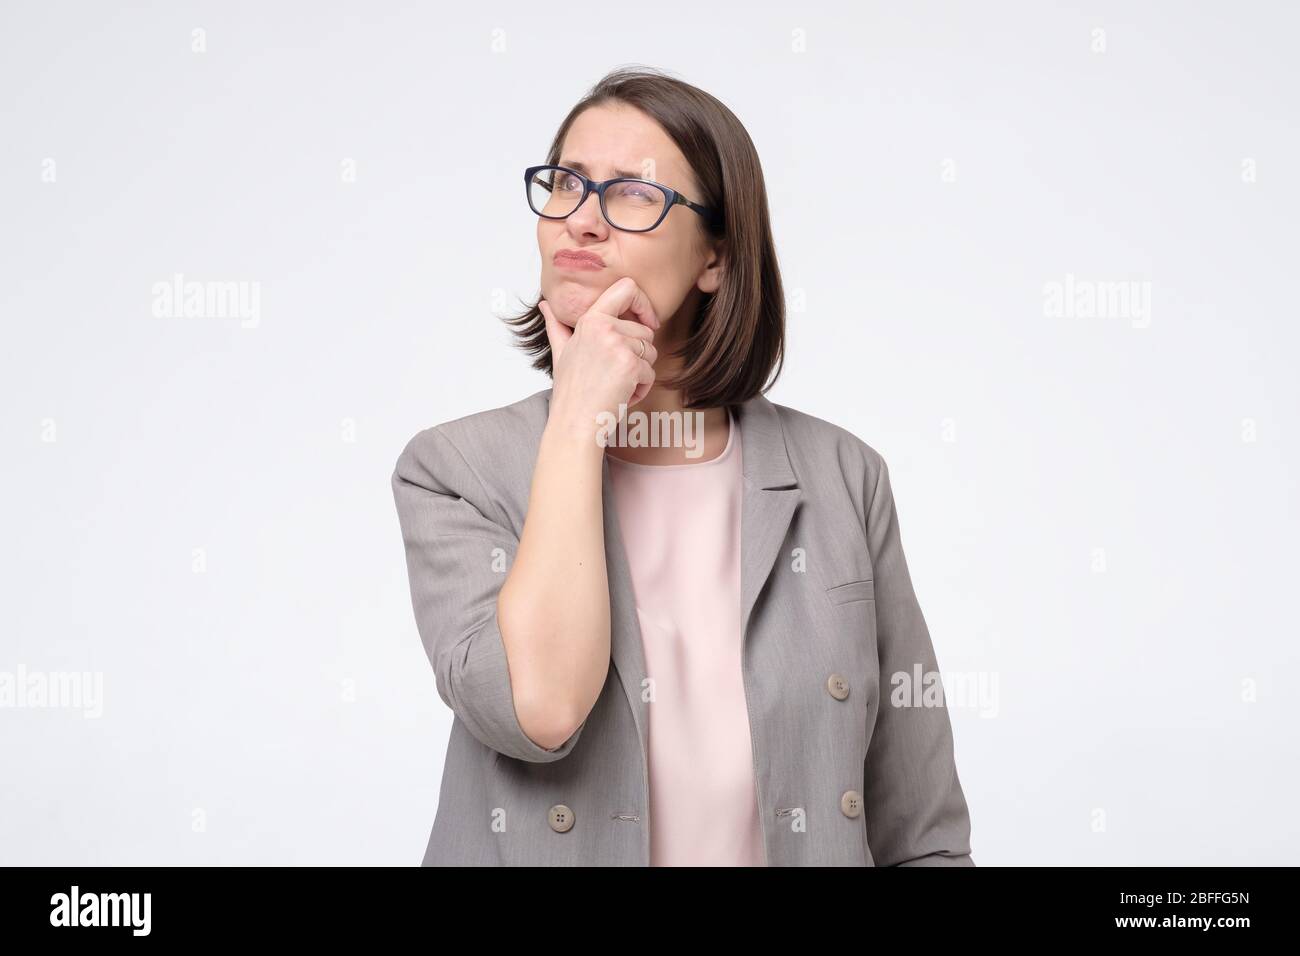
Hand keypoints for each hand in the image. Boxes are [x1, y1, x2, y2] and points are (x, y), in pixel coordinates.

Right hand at [539, 277, 660, 440]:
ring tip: (615, 385)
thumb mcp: (561, 351)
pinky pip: (651, 373)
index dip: (643, 303)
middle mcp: (604, 327)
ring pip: (651, 353)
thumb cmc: (570, 390)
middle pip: (645, 331)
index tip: (647, 321)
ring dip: (639, 373)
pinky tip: (620, 395)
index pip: (627, 288)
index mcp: (589, 320)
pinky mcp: (631, 365)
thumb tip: (545, 304)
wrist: (574, 422)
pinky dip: (640, 389)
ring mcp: (618, 345)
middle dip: (638, 355)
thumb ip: (557, 325)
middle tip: (613, 374)